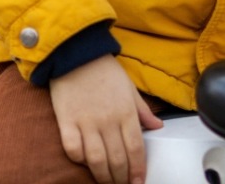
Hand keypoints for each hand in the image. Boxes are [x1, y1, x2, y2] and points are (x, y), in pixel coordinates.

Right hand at [49, 55, 162, 183]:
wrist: (78, 54)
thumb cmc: (106, 71)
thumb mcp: (130, 88)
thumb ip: (143, 110)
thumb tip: (158, 126)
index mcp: (126, 111)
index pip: (135, 148)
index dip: (138, 169)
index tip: (138, 182)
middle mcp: (108, 120)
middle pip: (117, 158)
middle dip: (121, 178)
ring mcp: (86, 122)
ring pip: (96, 160)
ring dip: (103, 176)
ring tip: (107, 182)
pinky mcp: (67, 122)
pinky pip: (73, 149)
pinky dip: (79, 160)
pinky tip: (85, 163)